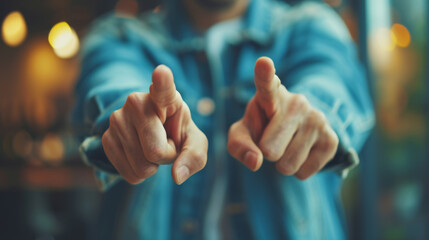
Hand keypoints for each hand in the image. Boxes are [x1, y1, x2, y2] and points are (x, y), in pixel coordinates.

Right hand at [102, 65, 207, 184]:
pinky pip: (128, 174)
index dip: (162, 81)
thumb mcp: (194, 141)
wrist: (152, 133)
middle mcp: (137, 102)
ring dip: (152, 165)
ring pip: (141, 166)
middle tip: (165, 143)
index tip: (162, 71)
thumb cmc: (176, 132)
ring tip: (151, 146)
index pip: (163, 88)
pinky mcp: (105, 138)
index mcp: (165, 97)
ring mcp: (117, 119)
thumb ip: (194, 156)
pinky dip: (139, 173)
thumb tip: (178, 176)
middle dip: (166, 157)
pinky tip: (140, 154)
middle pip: (156, 152)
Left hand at [227, 57, 338, 179]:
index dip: (265, 74)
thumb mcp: (242, 134)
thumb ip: (239, 145)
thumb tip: (256, 162)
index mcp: (269, 94)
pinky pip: (304, 172)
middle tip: (272, 140)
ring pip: (288, 165)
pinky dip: (298, 171)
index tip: (264, 63)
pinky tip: (301, 153)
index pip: (266, 83)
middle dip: (267, 153)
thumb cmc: (262, 128)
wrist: (296, 130)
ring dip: (283, 163)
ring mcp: (317, 119)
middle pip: (269, 150)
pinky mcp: (332, 139)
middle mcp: (296, 102)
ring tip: (287, 145)